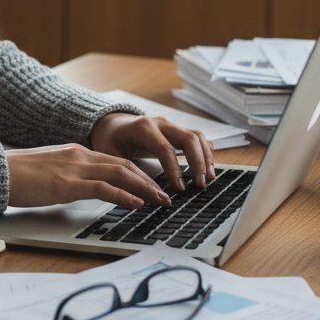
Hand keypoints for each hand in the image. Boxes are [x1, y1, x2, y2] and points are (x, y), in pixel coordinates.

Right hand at [5, 143, 172, 209]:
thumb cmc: (18, 176)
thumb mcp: (49, 173)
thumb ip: (69, 177)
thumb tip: (82, 189)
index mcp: (76, 153)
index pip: (116, 161)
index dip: (138, 173)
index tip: (153, 186)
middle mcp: (80, 156)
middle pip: (125, 165)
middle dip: (149, 181)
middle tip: (166, 196)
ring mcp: (75, 168)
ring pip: (121, 174)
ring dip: (145, 189)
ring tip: (160, 202)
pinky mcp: (68, 184)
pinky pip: (104, 188)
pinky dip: (125, 195)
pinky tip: (137, 204)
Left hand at [90, 112, 215, 192]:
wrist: (112, 124)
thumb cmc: (110, 140)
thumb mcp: (110, 156)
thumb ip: (124, 173)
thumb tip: (139, 196)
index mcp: (143, 128)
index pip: (165, 148)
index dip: (175, 169)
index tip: (180, 189)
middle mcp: (160, 123)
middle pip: (188, 138)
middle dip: (198, 162)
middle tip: (201, 185)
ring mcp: (170, 125)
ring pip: (196, 136)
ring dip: (206, 157)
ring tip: (209, 178)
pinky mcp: (176, 131)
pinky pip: (197, 138)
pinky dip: (205, 152)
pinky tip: (208, 168)